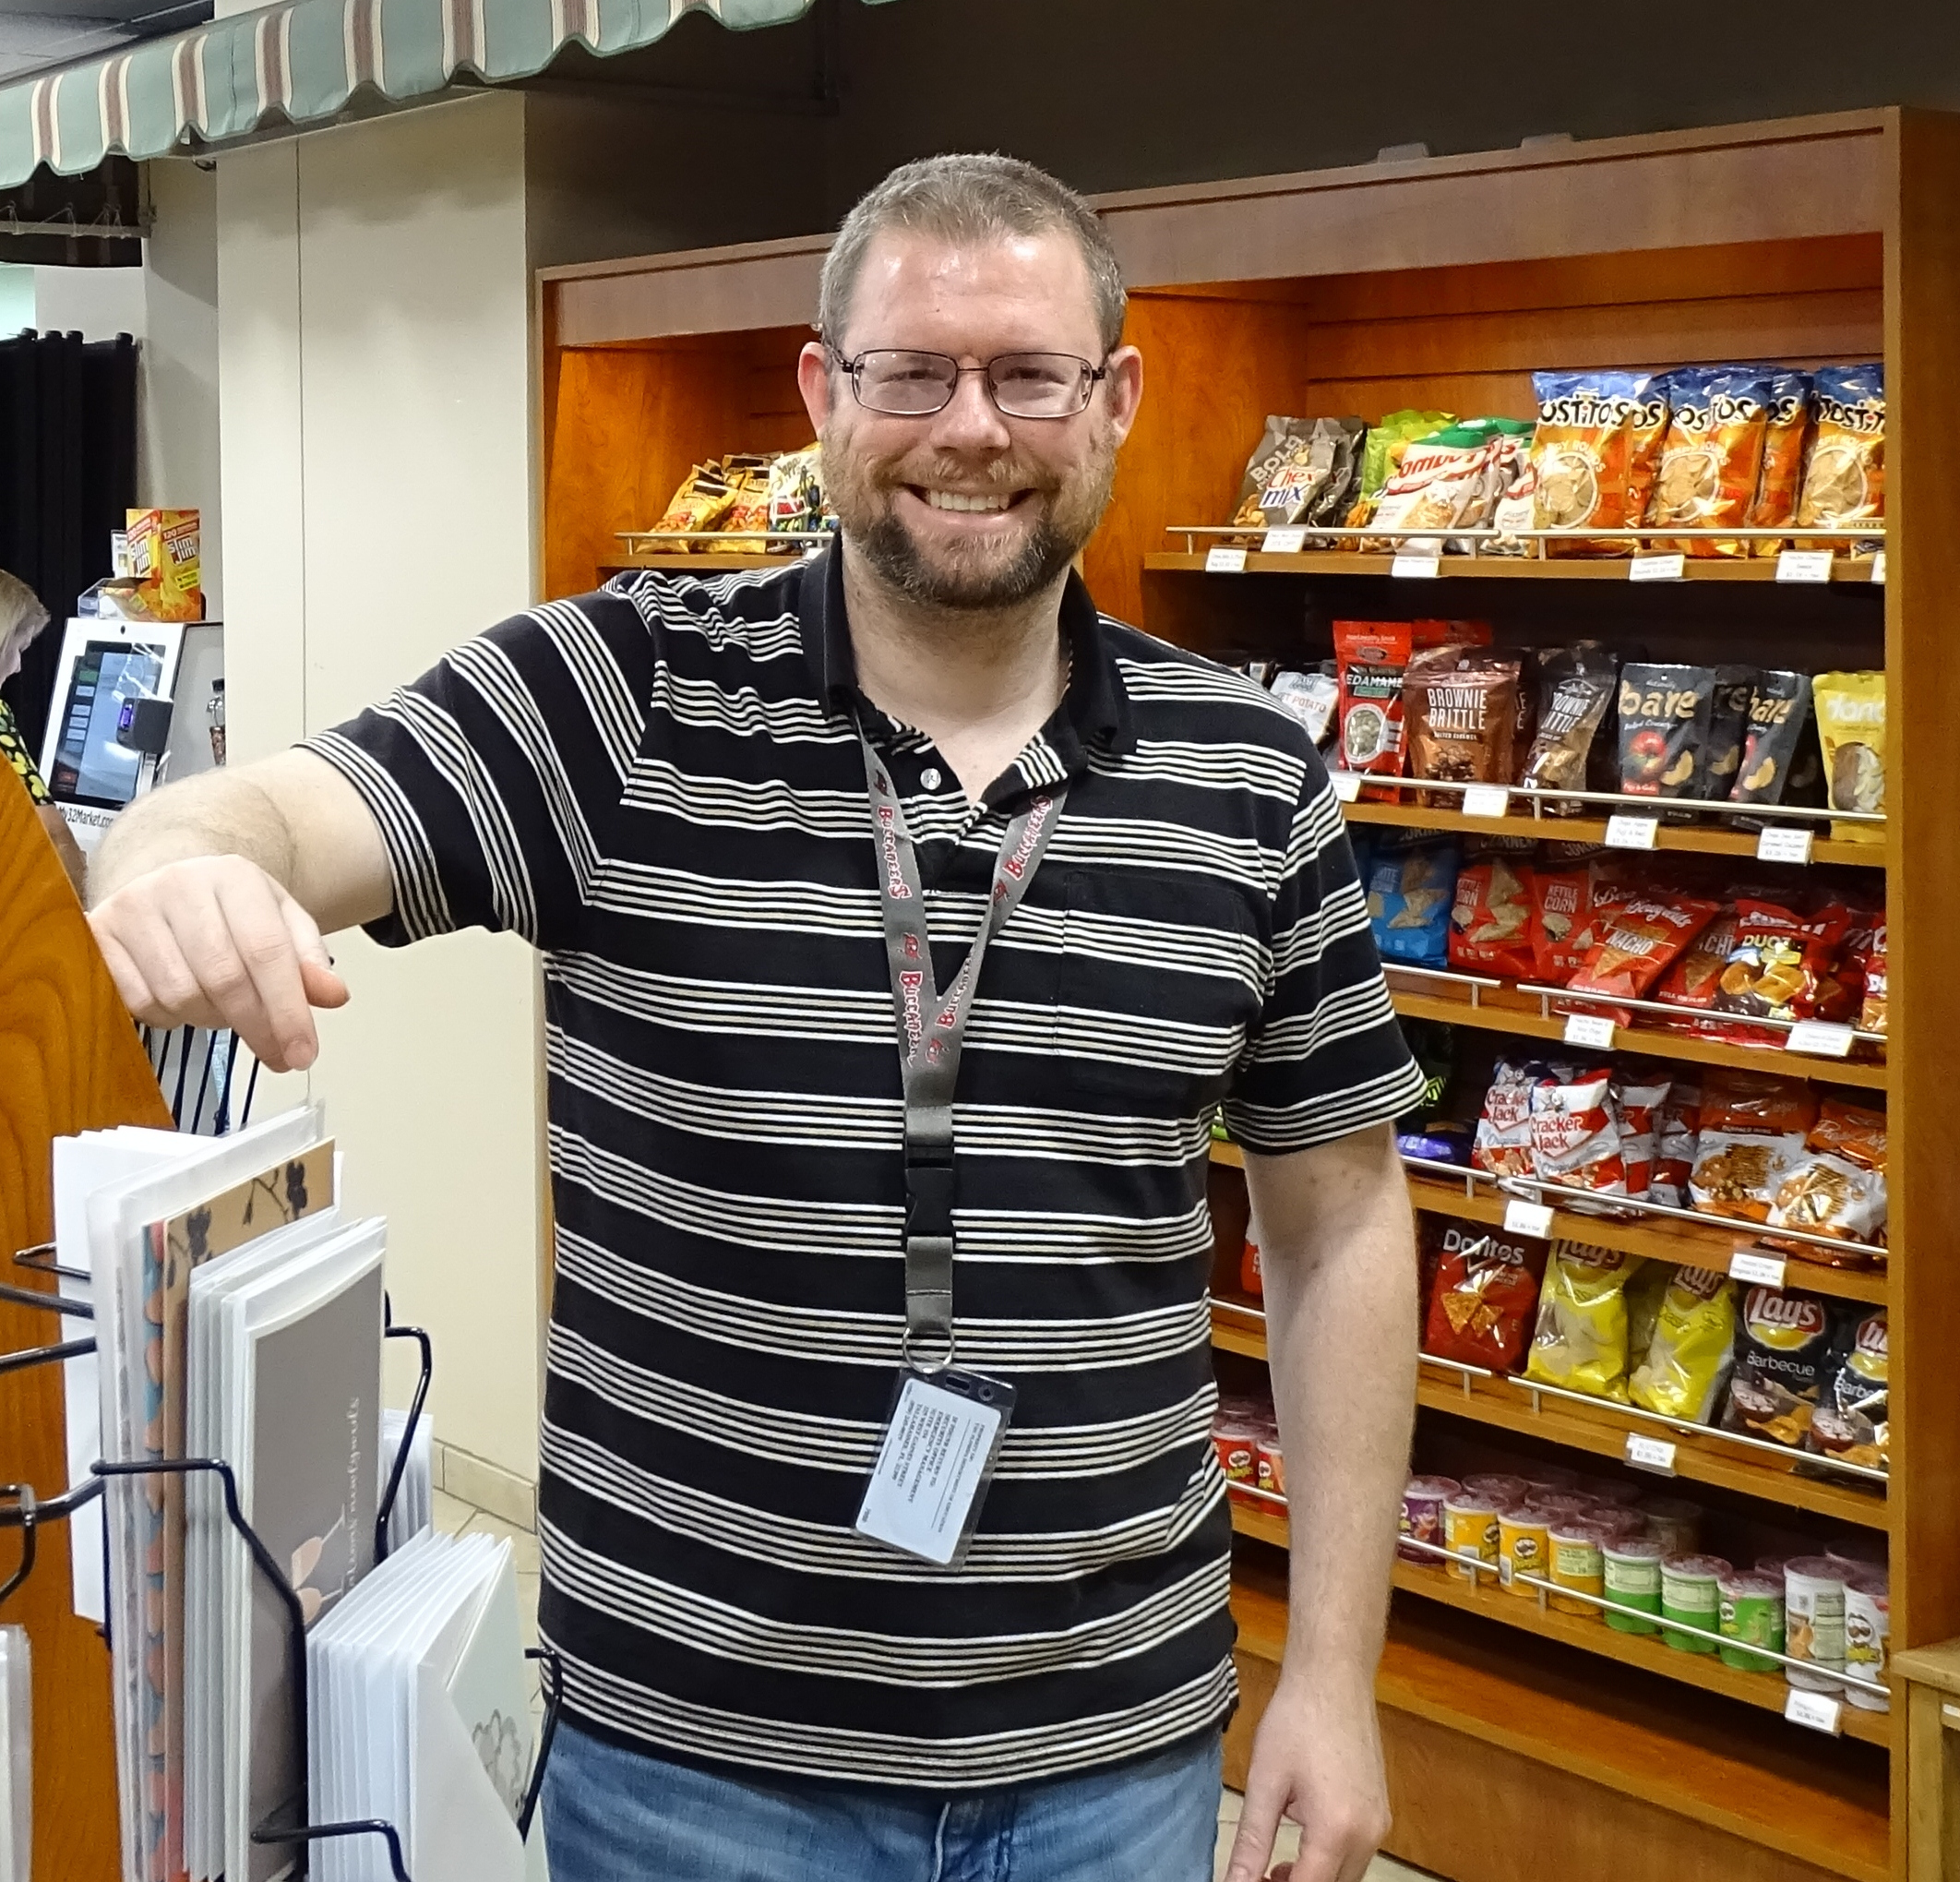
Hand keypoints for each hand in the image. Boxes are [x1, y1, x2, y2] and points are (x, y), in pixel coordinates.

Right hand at [88, 854, 349, 1072]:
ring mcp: (132, 908)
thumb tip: (334, 997)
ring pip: (180, 995)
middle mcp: (179, 885)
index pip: (267, 952)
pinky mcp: (97, 935)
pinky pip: (139, 1002)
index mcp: (234, 877)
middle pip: (224, 978)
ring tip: (226, 1012)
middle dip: (257, 1028)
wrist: (167, 885)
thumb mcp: (281, 924)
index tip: (303, 1054)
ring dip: (212, 1021)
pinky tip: (185, 1004)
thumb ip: (308, 961)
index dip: (288, 1010)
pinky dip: (170, 1018)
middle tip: (279, 1057)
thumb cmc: (231, 913)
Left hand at [1223, 1671, 1389, 1881]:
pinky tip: (1303, 1838)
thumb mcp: (1265, 1781)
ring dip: (1315, 1877)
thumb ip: (1251, 1842)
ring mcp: (1380, 1823)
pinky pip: (1357, 1854)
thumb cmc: (1297, 1719)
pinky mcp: (1381, 1811)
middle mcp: (1368, 1834)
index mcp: (1337, 1830)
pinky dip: (1330, 1859)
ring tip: (1277, 1865)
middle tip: (1259, 1877)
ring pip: (1347, 1875)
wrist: (1333, 1676)